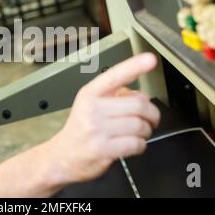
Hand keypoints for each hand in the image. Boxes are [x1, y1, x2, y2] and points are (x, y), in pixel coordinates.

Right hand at [48, 53, 160, 182]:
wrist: (63, 156)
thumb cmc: (81, 129)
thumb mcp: (92, 105)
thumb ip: (115, 96)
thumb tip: (142, 96)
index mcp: (90, 93)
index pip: (115, 75)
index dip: (134, 66)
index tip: (150, 59)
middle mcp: (92, 108)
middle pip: (138, 104)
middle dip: (151, 113)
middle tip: (150, 118)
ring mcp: (96, 129)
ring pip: (139, 125)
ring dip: (146, 131)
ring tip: (139, 133)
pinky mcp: (102, 149)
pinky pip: (136, 143)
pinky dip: (141, 145)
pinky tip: (133, 144)